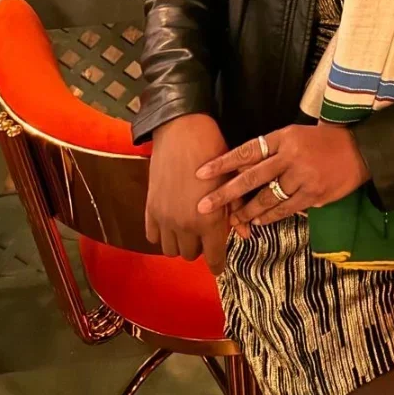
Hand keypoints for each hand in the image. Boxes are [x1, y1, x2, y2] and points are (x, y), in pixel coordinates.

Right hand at [145, 113, 232, 273]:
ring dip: (180, 242)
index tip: (219, 262)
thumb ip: (236, 210)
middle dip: (200, 248)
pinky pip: (152, 236)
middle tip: (205, 232)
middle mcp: (185, 226)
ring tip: (188, 226)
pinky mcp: (149, 209)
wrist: (183, 131)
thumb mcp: (232, 179)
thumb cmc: (214, 151)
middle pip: (191, 256)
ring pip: (171, 250)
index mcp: (210, 221)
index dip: (218, 263)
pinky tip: (170, 220)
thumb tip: (244, 235)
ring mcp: (165, 219)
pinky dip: (162, 233)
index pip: (214, 259)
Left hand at [196, 125, 369, 227]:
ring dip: (246, 211)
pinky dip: (269, 216)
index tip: (202, 173)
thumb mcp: (296, 136)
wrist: (359, 151)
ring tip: (232, 219)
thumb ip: (271, 151)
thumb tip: (240, 168)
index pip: (247, 150)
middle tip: (204, 205)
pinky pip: (285, 209)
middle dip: (226, 193)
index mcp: (284, 137)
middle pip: (251, 177)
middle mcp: (290, 155)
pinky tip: (257, 221)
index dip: (223, 162)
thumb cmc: (323, 141)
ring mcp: (302, 177)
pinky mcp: (313, 194)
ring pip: (266, 198)